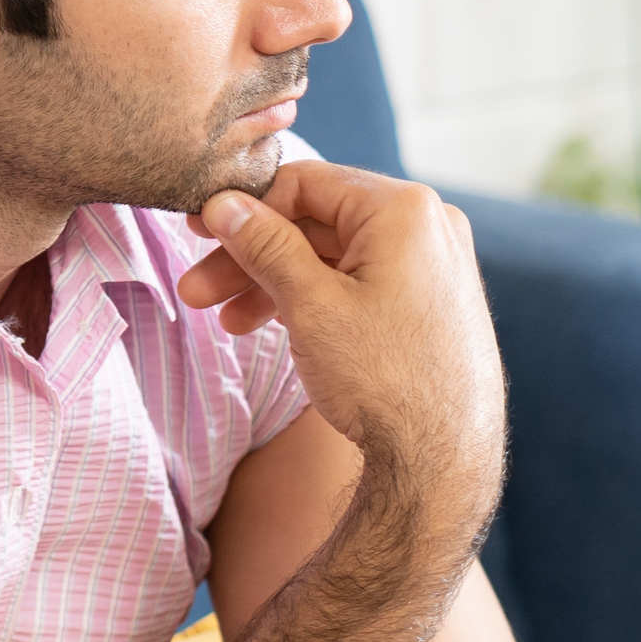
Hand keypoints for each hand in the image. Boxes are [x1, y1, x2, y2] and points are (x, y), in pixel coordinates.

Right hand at [174, 161, 503, 490]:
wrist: (443, 459)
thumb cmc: (384, 378)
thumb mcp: (310, 305)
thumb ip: (264, 245)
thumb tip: (223, 204)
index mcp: (404, 209)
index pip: (305, 183)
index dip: (245, 209)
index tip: (199, 234)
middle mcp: (427, 226)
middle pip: (316, 222)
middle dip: (251, 257)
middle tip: (197, 288)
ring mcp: (433, 265)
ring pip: (333, 257)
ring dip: (273, 284)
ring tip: (226, 323)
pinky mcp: (430, 302)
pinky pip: (358, 282)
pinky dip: (312, 300)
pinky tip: (269, 328)